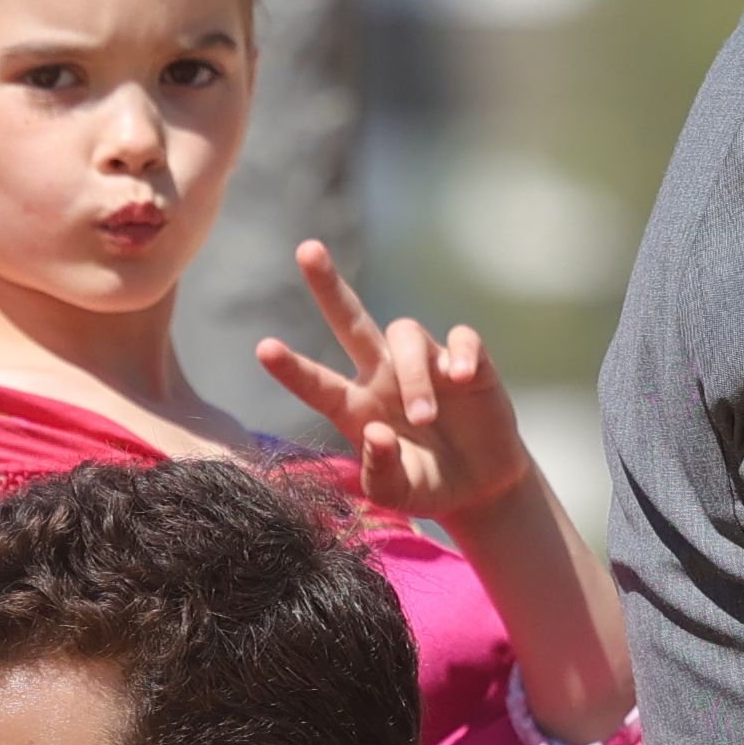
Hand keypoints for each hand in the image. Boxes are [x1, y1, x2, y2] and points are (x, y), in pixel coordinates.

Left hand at [255, 240, 541, 526]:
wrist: (480, 484)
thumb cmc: (426, 484)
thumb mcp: (398, 494)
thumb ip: (380, 471)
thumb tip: (376, 433)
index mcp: (354, 406)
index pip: (316, 382)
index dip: (291, 368)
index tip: (263, 348)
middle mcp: (381, 374)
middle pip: (349, 319)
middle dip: (328, 285)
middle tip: (306, 250)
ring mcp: (423, 362)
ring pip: (406, 333)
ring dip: (414, 375)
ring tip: (425, 417)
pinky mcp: (466, 361)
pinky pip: (460, 338)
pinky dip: (461, 353)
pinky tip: (463, 378)